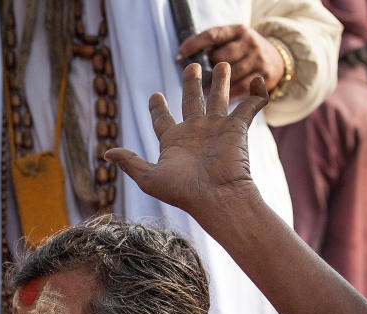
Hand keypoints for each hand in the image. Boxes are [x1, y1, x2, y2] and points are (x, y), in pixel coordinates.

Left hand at [104, 63, 266, 215]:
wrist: (216, 198)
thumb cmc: (182, 191)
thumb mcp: (149, 177)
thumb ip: (130, 162)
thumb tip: (106, 153)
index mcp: (173, 141)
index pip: (163, 119)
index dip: (157, 108)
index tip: (154, 96)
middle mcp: (195, 132)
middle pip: (192, 101)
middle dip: (192, 83)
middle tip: (191, 65)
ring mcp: (217, 129)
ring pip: (220, 98)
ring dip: (222, 81)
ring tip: (223, 64)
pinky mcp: (237, 129)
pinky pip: (250, 106)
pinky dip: (257, 94)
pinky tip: (260, 80)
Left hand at [178, 25, 283, 97]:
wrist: (276, 58)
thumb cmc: (242, 52)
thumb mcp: (230, 40)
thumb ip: (210, 46)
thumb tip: (182, 56)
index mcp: (237, 31)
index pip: (213, 35)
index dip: (196, 44)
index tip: (181, 53)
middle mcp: (249, 43)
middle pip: (222, 57)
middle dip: (210, 67)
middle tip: (201, 75)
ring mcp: (259, 60)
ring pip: (232, 74)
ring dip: (217, 85)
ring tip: (205, 91)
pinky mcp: (266, 77)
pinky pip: (243, 88)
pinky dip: (231, 94)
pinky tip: (222, 99)